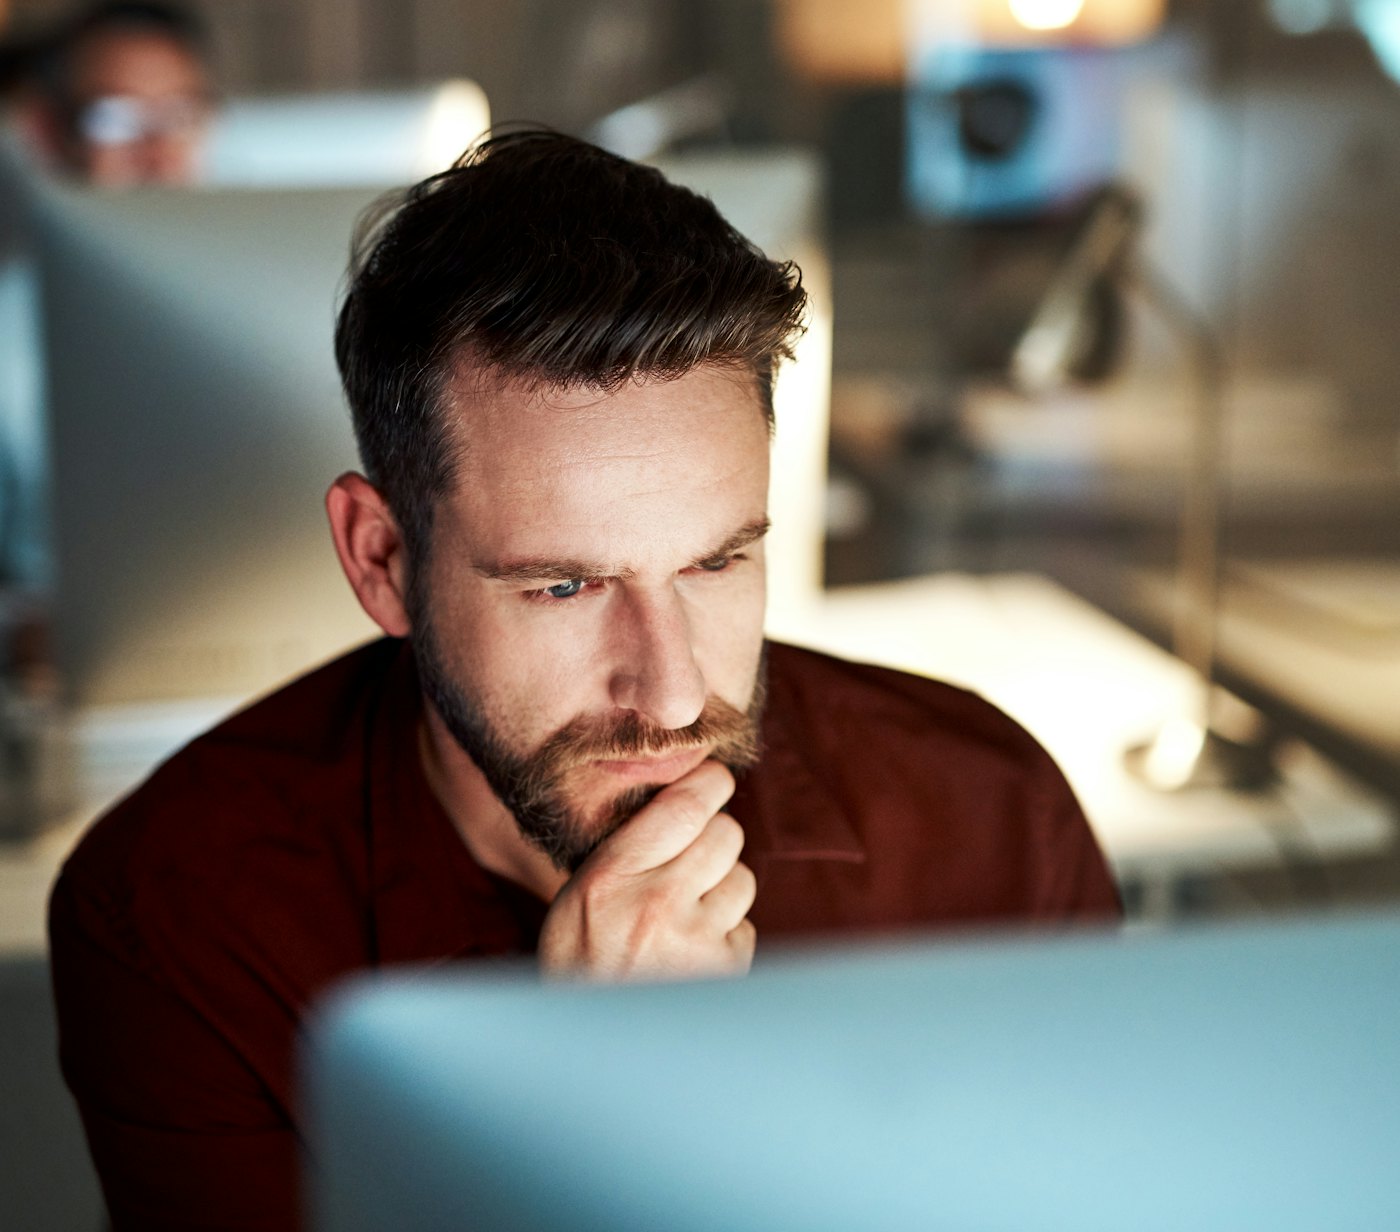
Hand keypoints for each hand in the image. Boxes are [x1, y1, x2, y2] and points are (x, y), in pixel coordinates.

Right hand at [537, 761, 756, 981]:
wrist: (590, 1049)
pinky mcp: (725, 971)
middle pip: (725, 834)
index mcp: (611, 876)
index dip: (710, 783)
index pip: (684, 806)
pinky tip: (692, 951)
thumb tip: (683, 796)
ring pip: (741, 878)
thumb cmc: (580, 963)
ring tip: (685, 915)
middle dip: (715, 839)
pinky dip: (726, 934)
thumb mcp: (578, 897)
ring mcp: (696, 941)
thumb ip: (625, 849)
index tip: (714, 779)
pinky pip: (745, 926)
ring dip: (723, 888)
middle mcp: (656, 904)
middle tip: (693, 858)